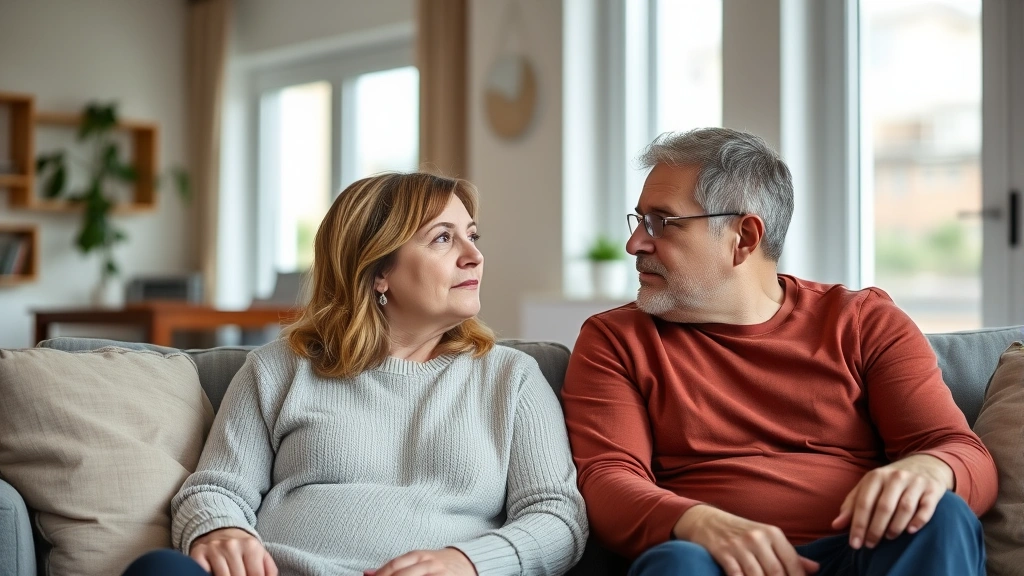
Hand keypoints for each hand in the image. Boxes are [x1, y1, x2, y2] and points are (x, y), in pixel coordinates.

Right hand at [189, 527, 277, 575]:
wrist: (219, 530)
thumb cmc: (242, 547)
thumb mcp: (259, 553)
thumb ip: (268, 569)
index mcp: (251, 546)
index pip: (256, 575)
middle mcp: (232, 546)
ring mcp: (214, 549)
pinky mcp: (198, 554)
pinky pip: (204, 573)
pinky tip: (214, 575)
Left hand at [367, 548, 477, 575]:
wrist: (467, 562)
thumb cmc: (437, 564)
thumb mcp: (416, 561)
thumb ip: (394, 568)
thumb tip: (368, 574)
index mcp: (418, 555)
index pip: (394, 565)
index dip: (382, 575)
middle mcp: (429, 563)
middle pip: (403, 575)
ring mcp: (440, 573)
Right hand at [673, 505, 818, 575]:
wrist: (708, 520)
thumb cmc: (742, 532)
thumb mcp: (767, 537)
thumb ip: (790, 554)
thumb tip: (815, 569)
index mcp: (773, 533)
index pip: (792, 563)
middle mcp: (758, 537)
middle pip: (776, 572)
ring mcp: (739, 545)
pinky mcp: (723, 552)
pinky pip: (737, 575)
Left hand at [832, 454, 952, 549]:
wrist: (924, 465)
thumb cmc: (889, 483)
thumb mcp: (868, 488)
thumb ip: (852, 505)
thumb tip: (836, 525)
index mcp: (875, 476)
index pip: (864, 503)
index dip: (858, 525)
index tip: (854, 544)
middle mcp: (895, 477)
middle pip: (883, 507)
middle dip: (875, 529)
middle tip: (870, 545)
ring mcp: (915, 482)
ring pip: (905, 508)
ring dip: (895, 526)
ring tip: (889, 538)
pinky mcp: (932, 489)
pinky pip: (926, 507)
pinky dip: (918, 520)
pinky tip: (911, 531)